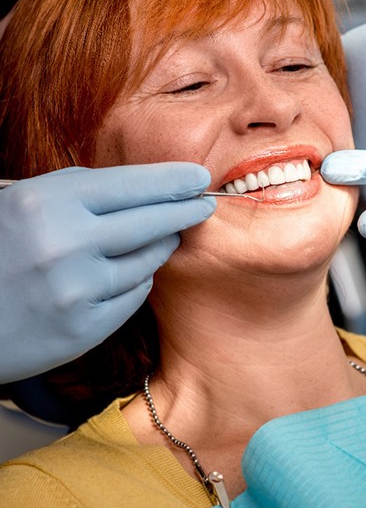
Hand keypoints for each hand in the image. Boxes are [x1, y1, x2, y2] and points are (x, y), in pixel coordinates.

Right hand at [0, 162, 214, 382]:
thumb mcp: (20, 204)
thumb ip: (77, 192)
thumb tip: (146, 186)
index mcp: (46, 203)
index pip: (132, 185)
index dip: (173, 180)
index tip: (200, 177)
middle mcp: (65, 245)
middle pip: (152, 221)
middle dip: (186, 210)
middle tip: (204, 205)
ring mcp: (77, 291)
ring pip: (148, 261)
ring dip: (161, 246)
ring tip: (166, 236)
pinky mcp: (84, 329)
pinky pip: (134, 295)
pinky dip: (137, 280)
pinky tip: (131, 272)